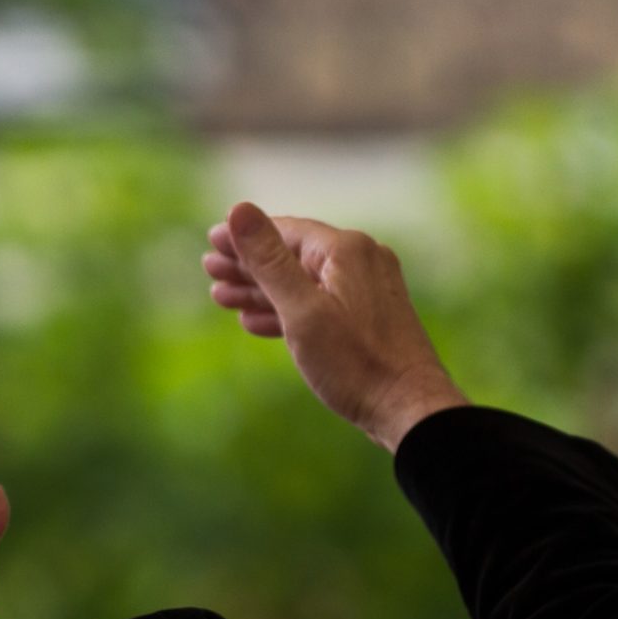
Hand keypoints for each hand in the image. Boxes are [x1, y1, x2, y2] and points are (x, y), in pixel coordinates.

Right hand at [203, 201, 469, 453]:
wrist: (408, 407)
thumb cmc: (355, 362)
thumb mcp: (301, 310)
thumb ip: (268, 261)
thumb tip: (239, 210)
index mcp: (346, 251)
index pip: (284, 231)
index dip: (244, 236)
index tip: (212, 239)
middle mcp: (361, 260)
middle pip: (291, 255)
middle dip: (248, 265)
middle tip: (209, 269)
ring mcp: (367, 288)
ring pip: (302, 282)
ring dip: (261, 290)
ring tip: (222, 298)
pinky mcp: (367, 316)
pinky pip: (318, 303)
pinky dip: (286, 310)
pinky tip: (256, 322)